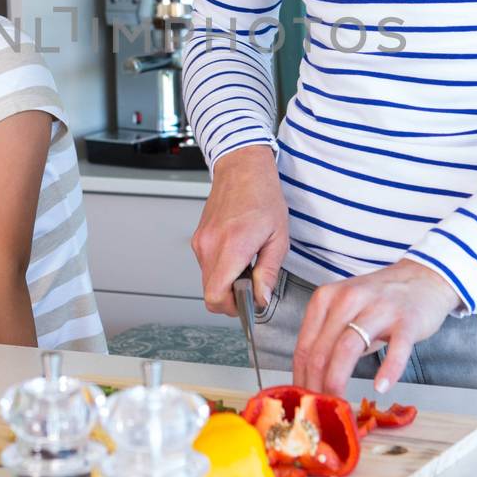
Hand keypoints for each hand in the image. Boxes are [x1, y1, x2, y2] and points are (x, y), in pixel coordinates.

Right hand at [191, 145, 287, 316]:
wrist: (242, 168)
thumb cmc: (262, 196)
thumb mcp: (278, 238)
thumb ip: (268, 273)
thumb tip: (261, 298)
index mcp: (232, 247)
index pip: (216, 297)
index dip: (232, 308)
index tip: (247, 303)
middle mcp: (210, 246)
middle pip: (210, 293)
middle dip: (231, 297)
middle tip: (252, 283)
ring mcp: (200, 242)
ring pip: (208, 280)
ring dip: (226, 281)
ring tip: (246, 262)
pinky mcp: (198, 239)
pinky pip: (206, 265)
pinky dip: (221, 268)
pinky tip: (237, 253)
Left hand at [293, 258, 461, 396]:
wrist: (422, 278)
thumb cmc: (378, 302)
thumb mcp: (345, 311)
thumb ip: (327, 338)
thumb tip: (309, 380)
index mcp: (326, 298)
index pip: (305, 346)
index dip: (301, 378)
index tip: (302, 401)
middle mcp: (348, 299)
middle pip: (322, 350)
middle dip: (316, 386)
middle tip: (319, 410)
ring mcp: (379, 308)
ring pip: (348, 348)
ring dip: (338, 381)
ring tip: (339, 404)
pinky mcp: (407, 319)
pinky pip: (396, 349)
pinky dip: (388, 370)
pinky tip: (381, 387)